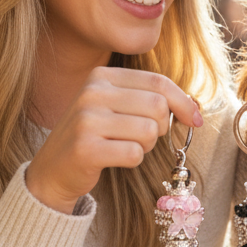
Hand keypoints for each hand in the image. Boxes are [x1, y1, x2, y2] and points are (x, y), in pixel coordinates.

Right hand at [25, 68, 201, 212]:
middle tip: (143, 138)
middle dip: (160, 127)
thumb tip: (195, 110)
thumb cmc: (94, 137)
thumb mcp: (115, 107)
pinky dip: (132, 160)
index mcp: (101, 76)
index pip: (158, 82)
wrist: (52, 170)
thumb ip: (149, 99)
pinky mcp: (86, 148)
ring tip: (125, 147)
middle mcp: (91, 92)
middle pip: (157, 106)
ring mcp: (86, 120)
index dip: (183, 102)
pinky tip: (114, 158)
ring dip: (146, 145)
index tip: (195, 120)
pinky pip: (134, 153)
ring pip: (148, 131)